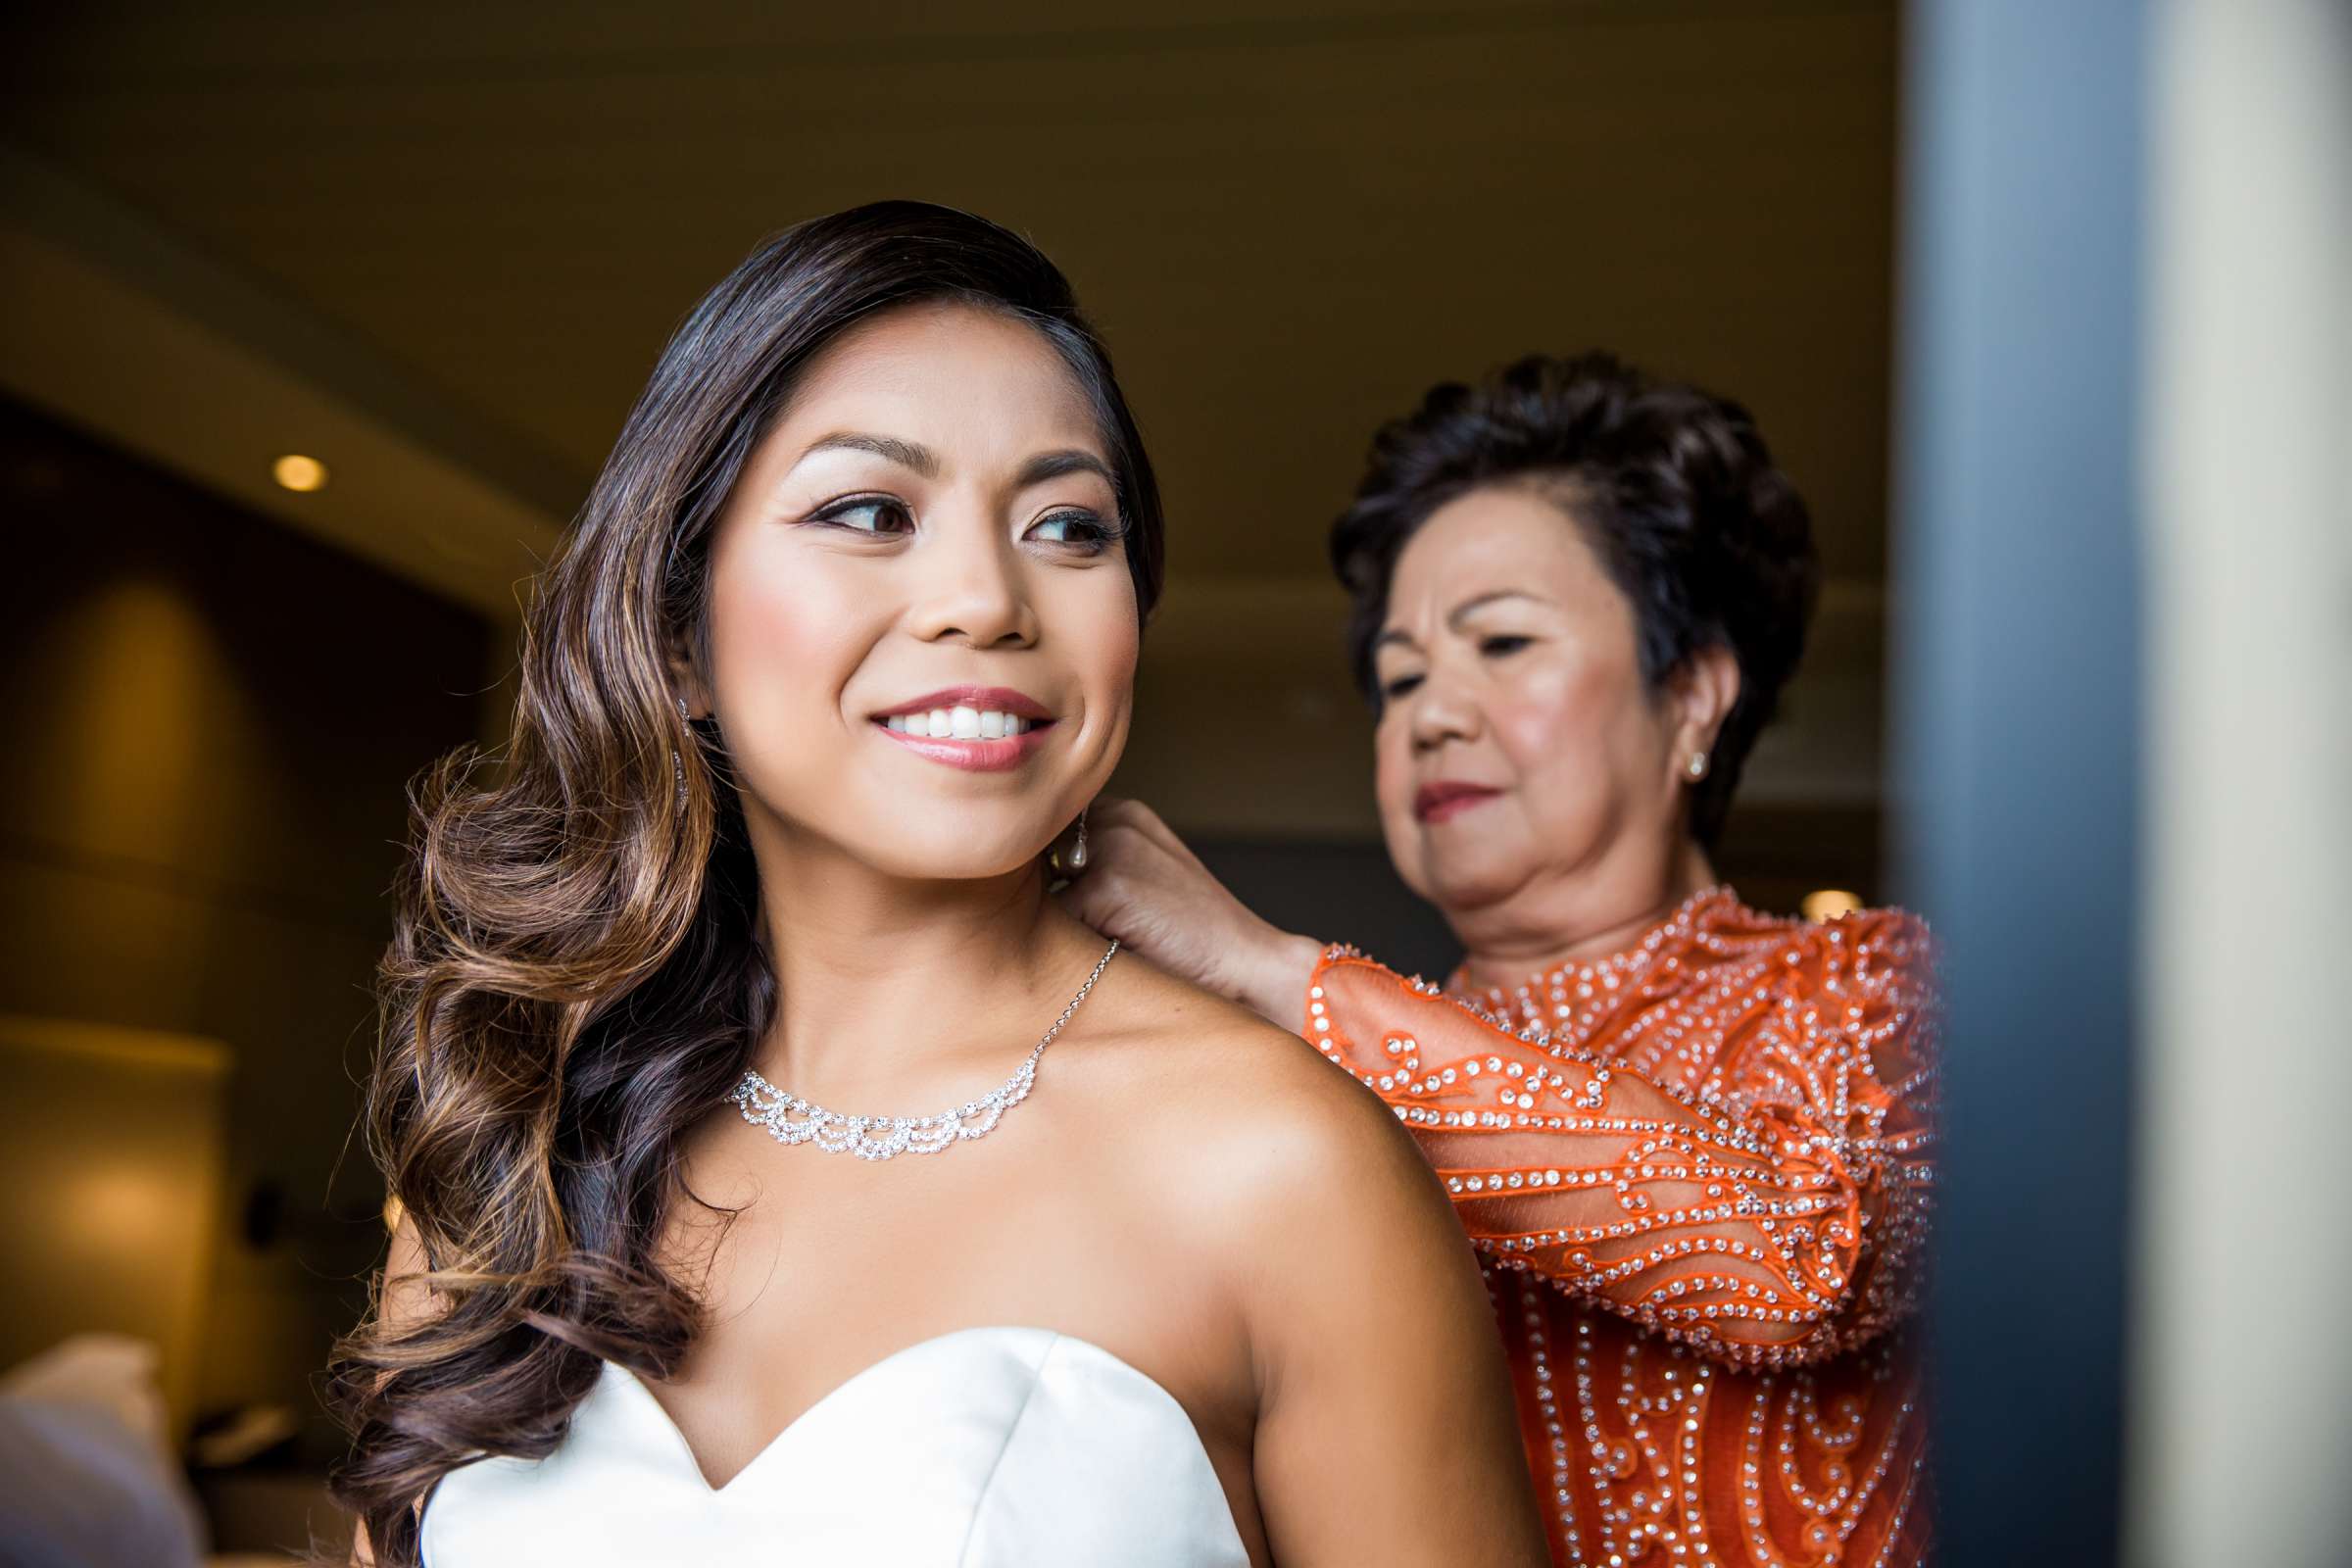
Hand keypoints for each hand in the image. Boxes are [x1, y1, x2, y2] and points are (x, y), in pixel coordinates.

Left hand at [1057, 798, 1322, 1027]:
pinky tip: (1111, 957)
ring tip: (1103, 945)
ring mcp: (1110, 849)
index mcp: (1124, 812)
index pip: (1048, 830)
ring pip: (1038, 891)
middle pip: (1034, 857)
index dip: (1044, 870)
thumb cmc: (1194, 932)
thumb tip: (1021, 875)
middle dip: (1041, 894)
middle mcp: (1114, 819)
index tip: (1057, 898)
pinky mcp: (1106, 887)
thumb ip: (1096, 859)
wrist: (1248, 962)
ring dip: (1055, 921)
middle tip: (1081, 934)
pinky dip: (1071, 946)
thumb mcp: (1149, 872)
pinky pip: (1054, 923)